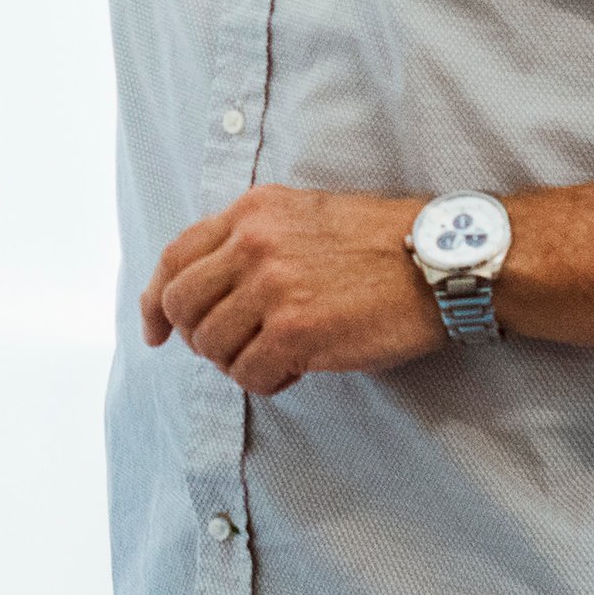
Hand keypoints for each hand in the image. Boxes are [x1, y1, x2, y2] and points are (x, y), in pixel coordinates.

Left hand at [138, 185, 440, 395]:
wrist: (438, 260)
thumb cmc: (379, 244)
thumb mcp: (303, 215)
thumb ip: (252, 240)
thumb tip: (206, 289)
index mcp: (252, 212)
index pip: (174, 257)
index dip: (155, 300)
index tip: (156, 331)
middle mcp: (253, 244)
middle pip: (182, 307)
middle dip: (200, 338)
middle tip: (236, 349)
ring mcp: (272, 288)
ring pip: (212, 346)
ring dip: (239, 362)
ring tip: (279, 355)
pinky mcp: (296, 331)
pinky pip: (248, 375)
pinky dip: (267, 382)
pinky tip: (298, 369)